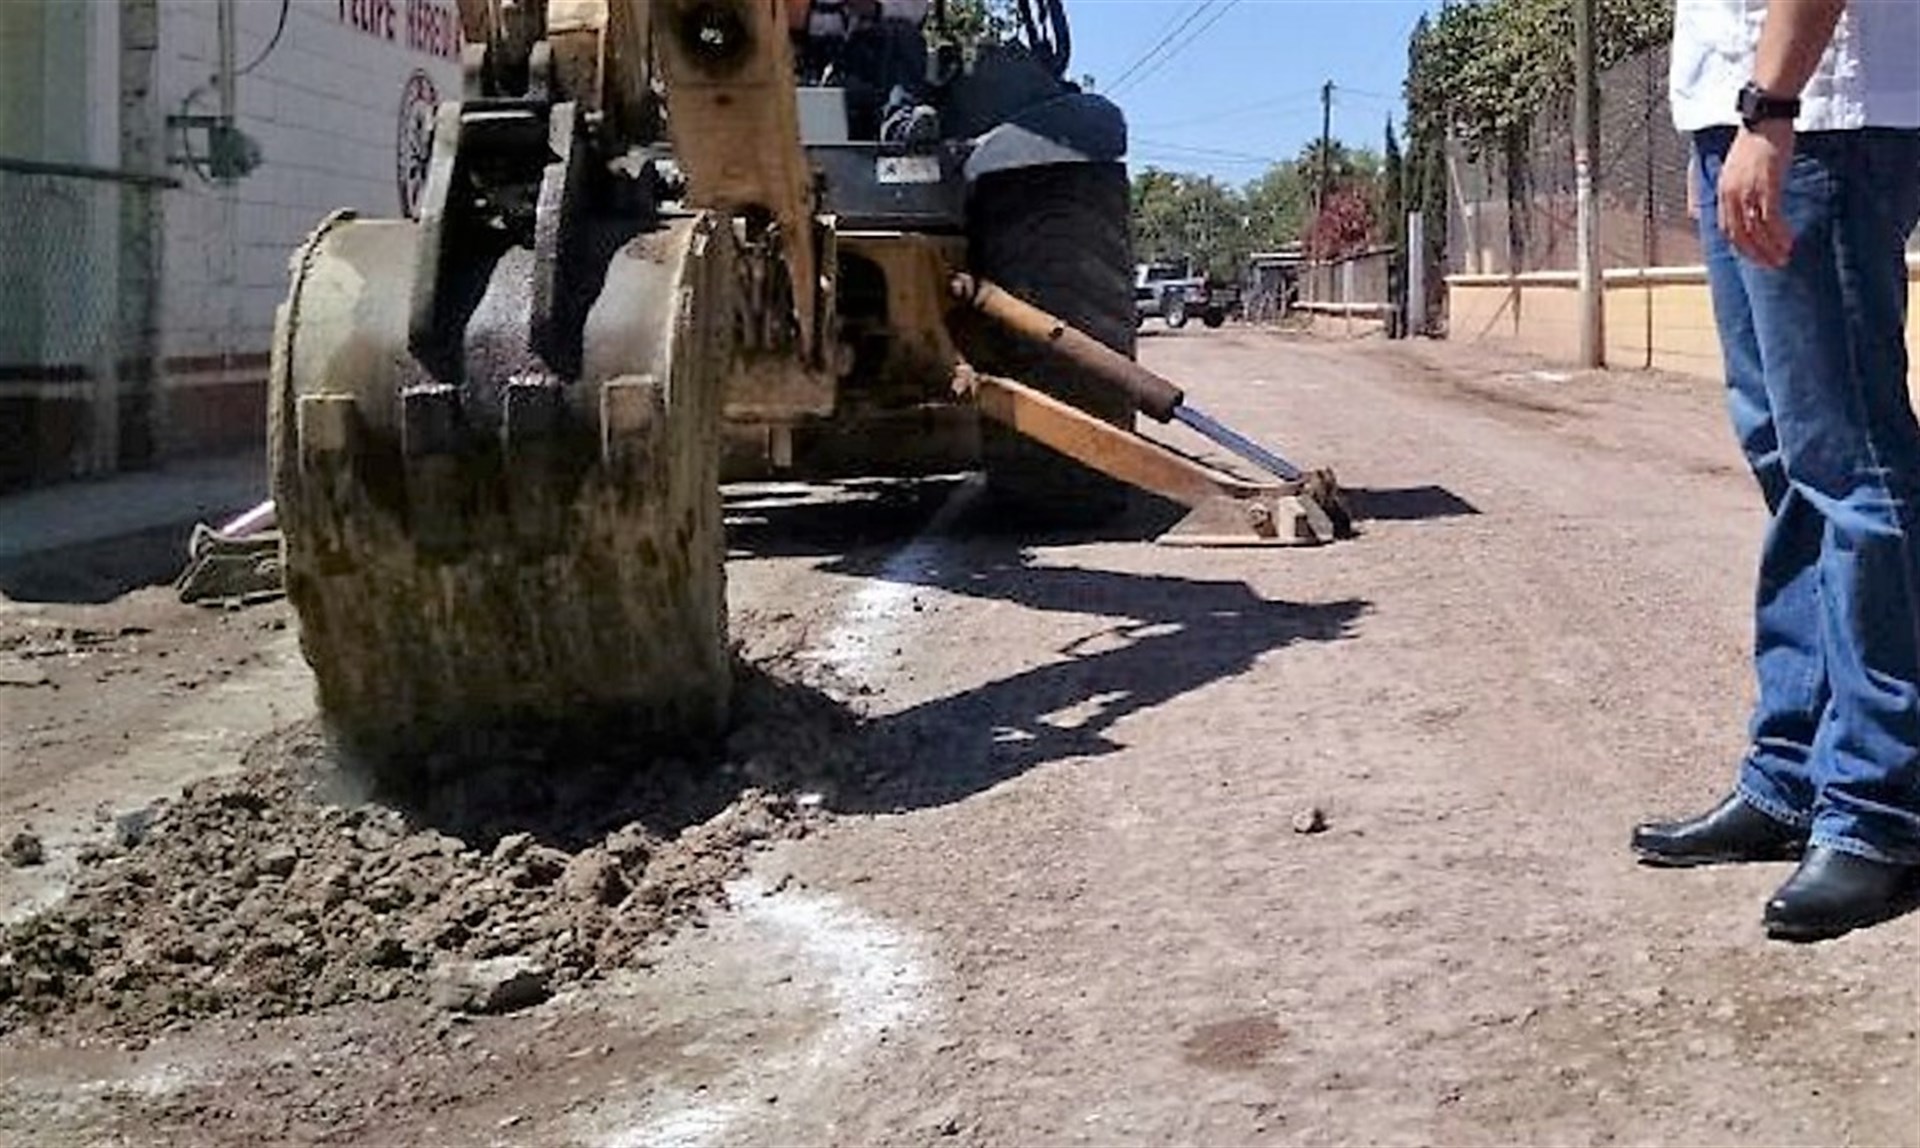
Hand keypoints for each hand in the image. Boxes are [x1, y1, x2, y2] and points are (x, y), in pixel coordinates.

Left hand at [1718, 121, 1795, 267]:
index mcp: (1722, 192)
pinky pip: (1770, 218)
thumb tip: (1715, 209)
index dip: (1740, 246)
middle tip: (1771, 264)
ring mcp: (1748, 191)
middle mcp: (1731, 195)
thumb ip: (1729, 189)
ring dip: (1770, 248)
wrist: (1766, 118)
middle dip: (1755, 254)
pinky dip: (1779, 234)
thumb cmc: (1755, 141)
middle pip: (1739, 235)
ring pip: (1756, 230)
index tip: (1754, 257)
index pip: (1726, 229)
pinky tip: (1788, 241)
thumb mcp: (1734, 168)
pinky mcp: (1767, 186)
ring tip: (1783, 258)